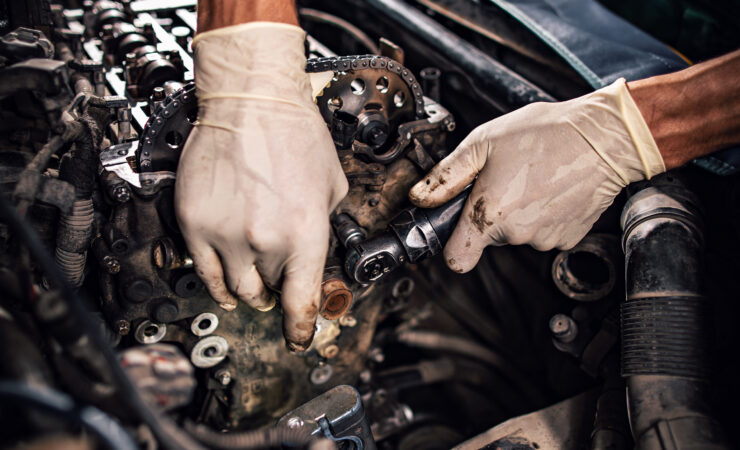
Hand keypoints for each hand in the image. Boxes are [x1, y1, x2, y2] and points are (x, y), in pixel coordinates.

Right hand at [175, 23, 347, 350]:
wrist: (250, 101)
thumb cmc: (294, 134)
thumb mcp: (332, 185)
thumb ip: (327, 225)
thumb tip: (317, 250)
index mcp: (305, 234)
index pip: (301, 301)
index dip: (300, 327)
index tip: (298, 337)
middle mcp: (264, 241)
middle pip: (270, 292)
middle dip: (278, 290)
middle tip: (280, 284)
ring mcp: (224, 234)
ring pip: (236, 287)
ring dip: (248, 290)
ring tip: (254, 284)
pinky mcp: (195, 223)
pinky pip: (203, 270)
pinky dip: (216, 284)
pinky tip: (224, 284)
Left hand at [409, 78, 664, 272]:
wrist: (605, 138)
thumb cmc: (546, 134)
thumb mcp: (483, 143)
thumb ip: (446, 176)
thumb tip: (419, 197)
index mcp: (490, 214)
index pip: (457, 259)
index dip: (452, 244)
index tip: (455, 228)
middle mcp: (517, 234)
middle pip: (488, 236)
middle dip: (490, 212)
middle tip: (505, 177)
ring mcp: (545, 239)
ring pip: (517, 233)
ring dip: (519, 211)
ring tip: (533, 177)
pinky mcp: (568, 238)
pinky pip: (543, 231)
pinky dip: (544, 214)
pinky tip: (552, 187)